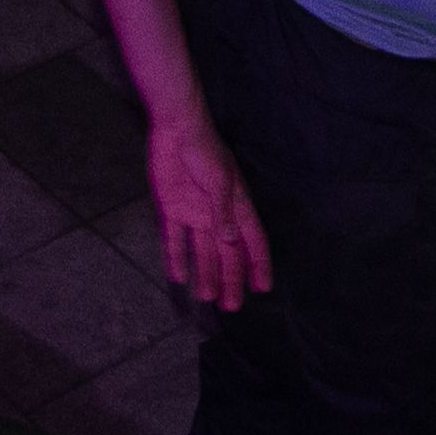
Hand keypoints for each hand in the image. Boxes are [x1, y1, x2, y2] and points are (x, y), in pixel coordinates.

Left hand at [143, 108, 272, 305]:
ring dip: (206, 273)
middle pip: (227, 253)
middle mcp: (217, 214)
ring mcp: (194, 212)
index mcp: (236, 205)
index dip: (258, 264)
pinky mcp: (171, 208)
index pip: (252, 240)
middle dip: (231, 279)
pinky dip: (176, 257)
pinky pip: (174, 239)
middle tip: (233, 307)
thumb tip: (231, 242)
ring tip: (207, 298)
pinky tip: (177, 276)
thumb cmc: (204, 149)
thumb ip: (223, 212)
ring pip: (203, 251)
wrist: (174, 127)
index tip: (263, 288)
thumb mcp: (219, 180)